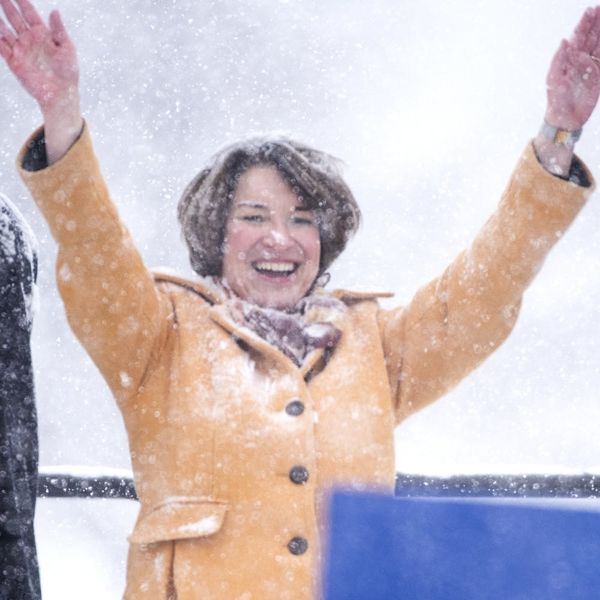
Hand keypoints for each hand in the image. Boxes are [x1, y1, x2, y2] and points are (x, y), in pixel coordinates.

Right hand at [0, 0, 81, 163]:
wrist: (60, 94)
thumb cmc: (68, 72)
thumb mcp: (67, 49)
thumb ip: (59, 30)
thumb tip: (55, 11)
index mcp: (43, 35)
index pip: (30, 14)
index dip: (22, 2)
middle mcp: (30, 40)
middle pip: (15, 18)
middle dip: (7, 5)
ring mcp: (21, 50)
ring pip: (5, 29)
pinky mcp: (14, 61)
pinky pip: (1, 46)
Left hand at [545, 6, 599, 130]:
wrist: (565, 118)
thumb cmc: (555, 99)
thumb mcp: (554, 80)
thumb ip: (559, 59)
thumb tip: (564, 40)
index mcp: (568, 59)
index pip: (578, 37)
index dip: (585, 23)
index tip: (591, 10)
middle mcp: (580, 60)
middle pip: (591, 37)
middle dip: (597, 22)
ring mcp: (591, 67)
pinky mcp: (599, 76)